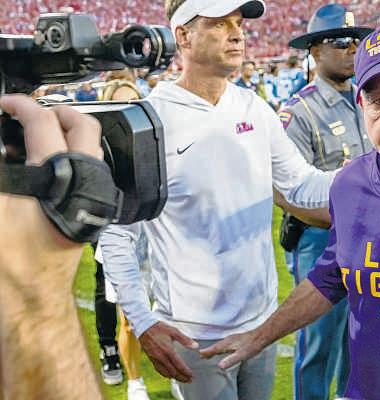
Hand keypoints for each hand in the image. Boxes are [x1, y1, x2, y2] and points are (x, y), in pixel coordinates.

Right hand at [0, 94, 101, 292]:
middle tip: (29, 113)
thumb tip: (3, 146)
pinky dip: (70, 156)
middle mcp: (85, 180)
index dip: (20, 105)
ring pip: (90, 148)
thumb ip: (1, 167)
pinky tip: (45, 165)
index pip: (43, 120)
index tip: (7, 104)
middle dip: (56, 112)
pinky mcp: (92, 208)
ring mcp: (93, 194)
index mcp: (58, 174)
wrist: (33, 296)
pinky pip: (89, 170)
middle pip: (83, 126)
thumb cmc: (13, 261)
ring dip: (66, 134)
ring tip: (36, 136)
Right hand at [139, 321, 198, 382]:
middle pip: (173, 372)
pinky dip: (165, 374)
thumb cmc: (159, 328)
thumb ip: (185, 340)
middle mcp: (161, 357)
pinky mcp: (151, 359)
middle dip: (181, 377)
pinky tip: (169, 375)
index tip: (191, 376)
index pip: (179, 365)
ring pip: (165, 373)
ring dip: (174, 377)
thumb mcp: (174, 331)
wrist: (144, 327)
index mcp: (168, 350)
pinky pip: (159, 370)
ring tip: (181, 379)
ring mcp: (155, 359)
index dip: (186, 372)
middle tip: (189, 380)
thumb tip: (195, 346)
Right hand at [198, 330, 262, 369]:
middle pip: (216, 346)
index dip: (207, 352)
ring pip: (221, 344)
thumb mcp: (241, 355)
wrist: (261, 336)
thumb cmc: (252, 346)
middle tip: (201, 355)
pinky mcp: (237, 339)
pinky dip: (221, 346)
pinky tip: (225, 348)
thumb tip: (220, 366)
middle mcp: (228, 340)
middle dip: (209, 350)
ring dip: (214, 348)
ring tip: (210, 352)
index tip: (200, 354)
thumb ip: (230, 360)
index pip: (215, 349)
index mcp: (227, 343)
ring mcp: (233, 339)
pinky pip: (225, 343)